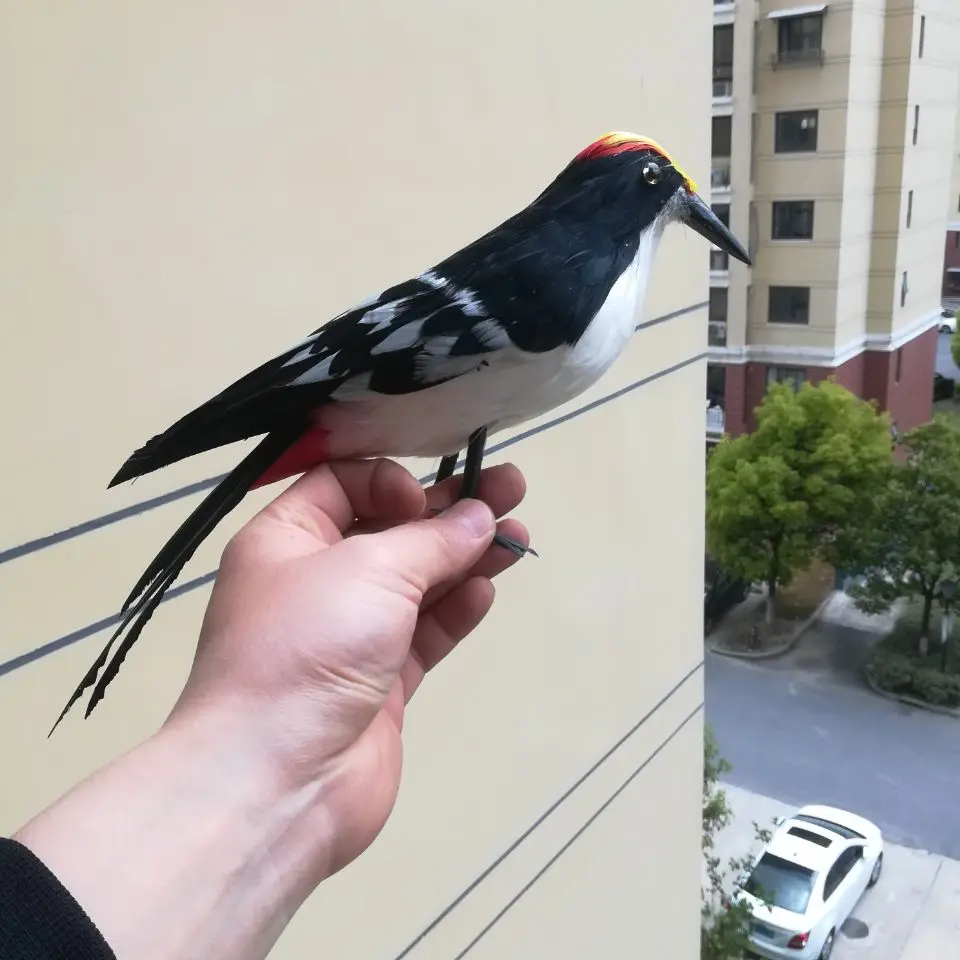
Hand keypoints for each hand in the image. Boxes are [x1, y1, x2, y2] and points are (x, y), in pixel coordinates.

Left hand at [170, 457, 527, 877]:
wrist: (278, 780)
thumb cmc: (306, 646)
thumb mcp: (369, 569)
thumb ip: (432, 540)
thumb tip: (479, 517)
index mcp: (286, 539)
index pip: (342, 484)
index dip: (391, 481)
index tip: (429, 498)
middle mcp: (314, 581)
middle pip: (390, 530)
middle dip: (449, 511)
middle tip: (510, 490)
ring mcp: (348, 635)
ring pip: (415, 582)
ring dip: (465, 558)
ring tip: (517, 536)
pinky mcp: (379, 682)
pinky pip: (423, 633)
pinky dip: (454, 610)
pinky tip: (486, 588)